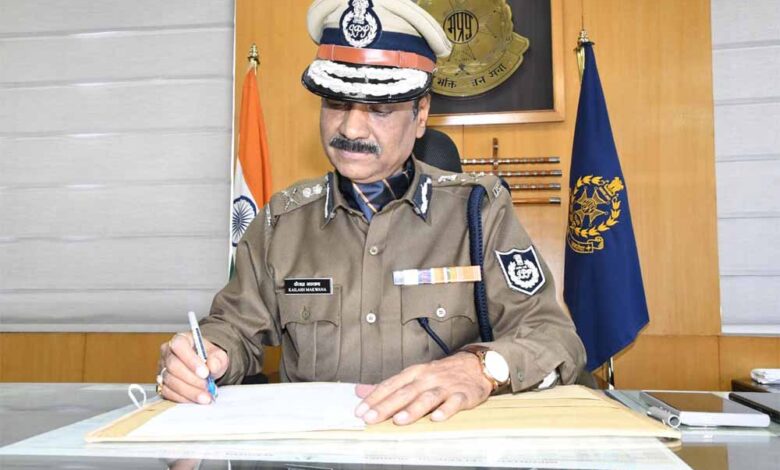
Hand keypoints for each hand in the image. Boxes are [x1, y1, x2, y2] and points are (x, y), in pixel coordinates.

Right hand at [157, 332, 228, 403]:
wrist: (205, 367)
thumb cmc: (209, 358)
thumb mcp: (218, 355)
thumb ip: (217, 359)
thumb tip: (212, 366)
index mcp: (180, 340)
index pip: (179, 346)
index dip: (191, 360)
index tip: (205, 373)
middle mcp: (167, 353)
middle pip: (173, 365)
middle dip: (192, 379)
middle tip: (207, 387)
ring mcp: (162, 369)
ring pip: (170, 381)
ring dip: (189, 391)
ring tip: (205, 396)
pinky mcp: (162, 384)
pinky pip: (168, 393)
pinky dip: (183, 398)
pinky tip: (196, 399)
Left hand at [354, 352, 492, 424]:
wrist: (475, 365)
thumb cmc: (441, 373)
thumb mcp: (414, 375)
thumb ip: (389, 386)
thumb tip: (361, 391)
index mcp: (414, 373)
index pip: (391, 385)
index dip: (375, 398)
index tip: (361, 411)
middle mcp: (428, 378)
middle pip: (405, 392)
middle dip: (386, 406)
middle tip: (371, 418)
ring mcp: (445, 386)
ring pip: (427, 397)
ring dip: (412, 409)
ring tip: (399, 420)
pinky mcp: (463, 394)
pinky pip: (454, 403)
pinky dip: (445, 410)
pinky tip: (436, 418)